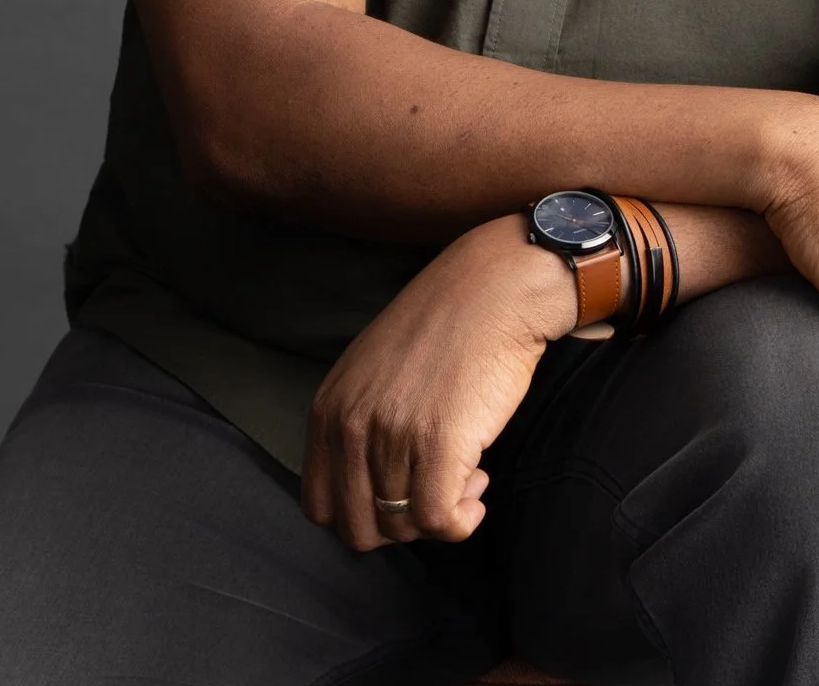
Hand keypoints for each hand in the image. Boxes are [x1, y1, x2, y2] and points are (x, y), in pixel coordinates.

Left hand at [301, 214, 578, 548]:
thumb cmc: (448, 324)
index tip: (401, 495)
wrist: (497, 288)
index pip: (320, 506)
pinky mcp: (439, 444)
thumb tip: (370, 488)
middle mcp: (351, 424)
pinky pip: (440, 521)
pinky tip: (480, 484)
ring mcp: (392, 435)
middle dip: (401, 524)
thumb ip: (358, 420)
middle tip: (436, 489)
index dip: (364, 514)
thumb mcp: (375, 368)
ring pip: (403, 529)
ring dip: (440, 514)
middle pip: (359, 528)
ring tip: (466, 474)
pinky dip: (463, 520)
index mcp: (329, 407)